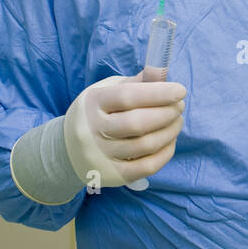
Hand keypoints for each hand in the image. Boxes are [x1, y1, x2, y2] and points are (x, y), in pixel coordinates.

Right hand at [63, 73, 185, 187]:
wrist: (67, 150)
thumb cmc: (96, 114)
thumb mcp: (106, 92)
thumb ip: (134, 83)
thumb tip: (162, 73)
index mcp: (93, 103)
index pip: (127, 97)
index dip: (158, 93)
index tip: (180, 90)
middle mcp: (93, 131)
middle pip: (138, 123)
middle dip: (167, 113)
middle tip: (179, 106)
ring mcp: (102, 156)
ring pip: (146, 145)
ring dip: (170, 131)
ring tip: (177, 121)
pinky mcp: (113, 175)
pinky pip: (148, 166)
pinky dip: (166, 152)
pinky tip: (170, 140)